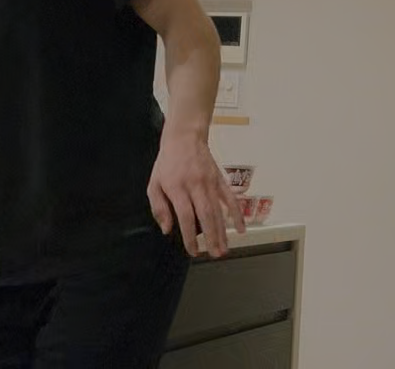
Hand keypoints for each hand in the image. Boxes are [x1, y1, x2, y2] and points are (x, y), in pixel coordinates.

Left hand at [148, 133, 244, 256]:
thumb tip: (167, 229)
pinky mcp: (220, 179)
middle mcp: (195, 185)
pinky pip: (230, 198)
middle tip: (216, 255)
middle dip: (212, 237)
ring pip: (218, 209)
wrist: (185, 138)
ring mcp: (210, 182)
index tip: (194, 251)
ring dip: (223, 231)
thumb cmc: (167, 163)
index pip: (185, 216)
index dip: (190, 236)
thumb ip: (159, 207)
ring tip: (225, 249)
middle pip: (206, 214)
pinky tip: (240, 228)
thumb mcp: (154, 184)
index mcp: (177, 188)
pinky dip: (237, 213)